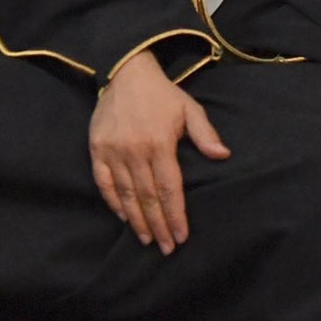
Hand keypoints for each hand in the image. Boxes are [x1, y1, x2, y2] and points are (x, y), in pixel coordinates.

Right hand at [88, 51, 229, 254]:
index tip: (181, 236)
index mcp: (160, 143)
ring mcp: (113, 151)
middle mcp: (135, 151)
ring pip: (126, 195)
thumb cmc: (163, 94)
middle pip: (148, 197)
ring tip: (148, 239)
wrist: (126, 72)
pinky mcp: (96, 149)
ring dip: (138, 220)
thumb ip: (206, 134)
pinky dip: (113, 202)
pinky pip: (103, 183)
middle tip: (167, 248)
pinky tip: (124, 217)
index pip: (169, 189)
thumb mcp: (189, 109)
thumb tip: (223, 156)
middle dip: (159, 226)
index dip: (175, 215)